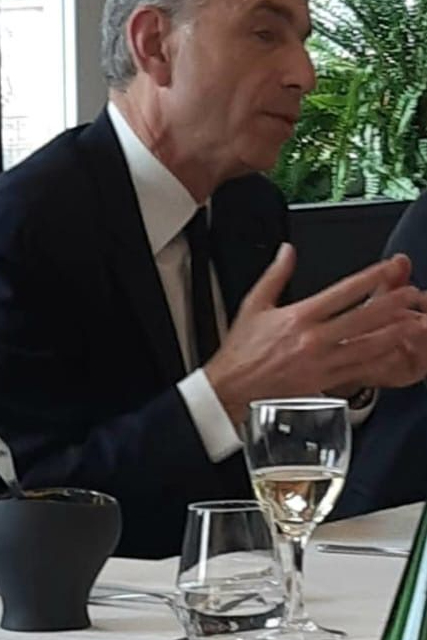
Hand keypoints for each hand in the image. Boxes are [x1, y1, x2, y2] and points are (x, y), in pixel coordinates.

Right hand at [205, 245, 425, 422]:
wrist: (231, 387)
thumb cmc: (241, 351)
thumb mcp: (253, 305)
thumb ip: (275, 275)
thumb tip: (287, 252)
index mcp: (298, 317)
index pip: (343, 292)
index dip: (370, 278)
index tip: (388, 269)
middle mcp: (313, 339)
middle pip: (363, 318)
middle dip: (393, 304)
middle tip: (413, 293)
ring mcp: (321, 362)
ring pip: (367, 345)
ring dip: (394, 331)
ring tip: (415, 321)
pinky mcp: (324, 382)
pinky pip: (359, 369)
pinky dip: (380, 359)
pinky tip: (395, 351)